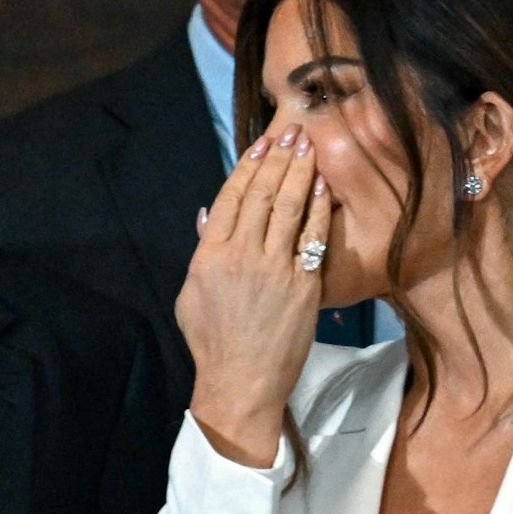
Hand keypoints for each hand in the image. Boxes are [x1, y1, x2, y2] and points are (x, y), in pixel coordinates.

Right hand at [176, 120, 330, 467]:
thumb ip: (201, 250)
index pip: (231, 197)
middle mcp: (242, 255)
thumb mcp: (191, 294)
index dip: (248, 166)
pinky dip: (317, 207)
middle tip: (294, 131)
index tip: (262, 143)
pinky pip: (312, 236)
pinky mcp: (303, 285)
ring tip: (309, 145)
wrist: (242, 382)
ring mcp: (275, 269)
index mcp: (210, 255)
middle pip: (263, 194)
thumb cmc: (212, 341)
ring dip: (300, 171)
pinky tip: (322, 184)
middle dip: (279, 158)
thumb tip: (209, 213)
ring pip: (288, 207)